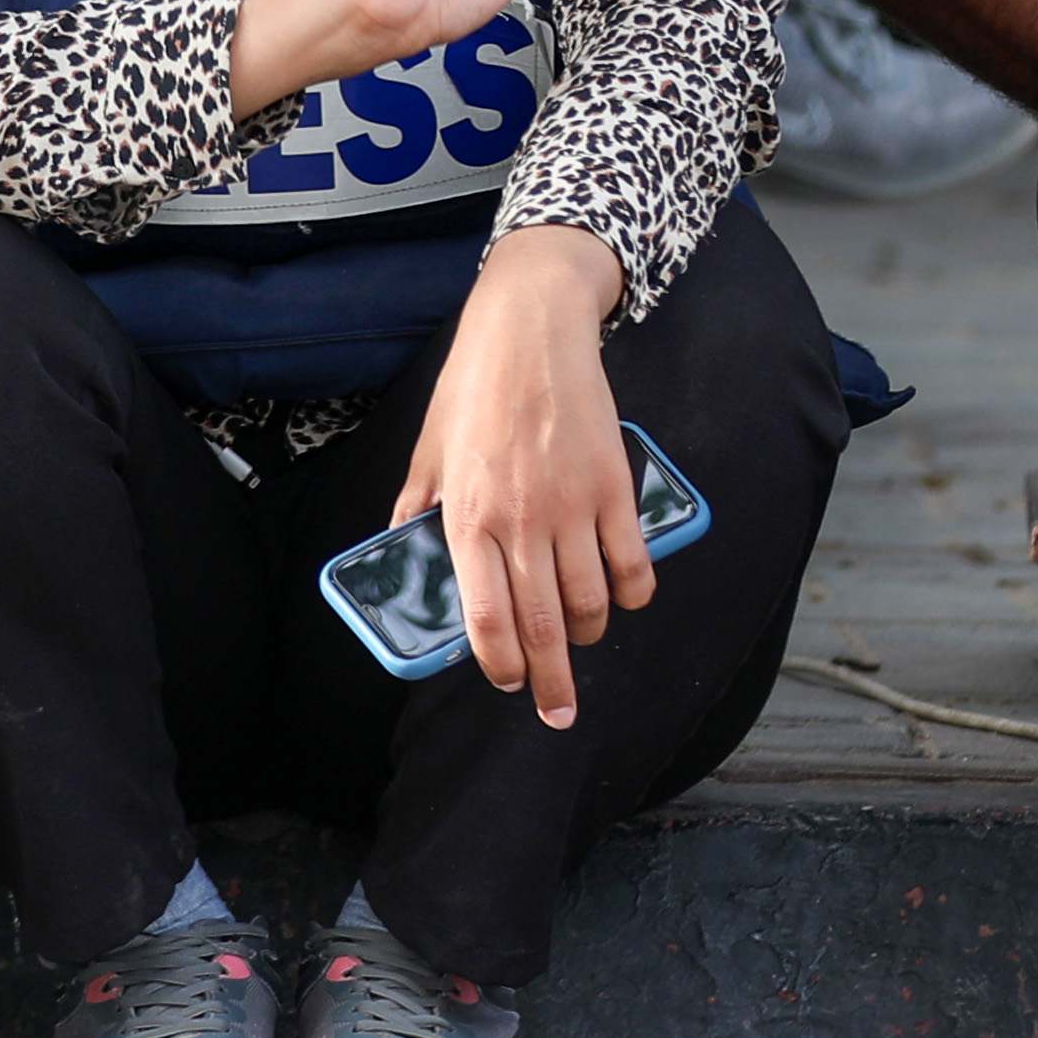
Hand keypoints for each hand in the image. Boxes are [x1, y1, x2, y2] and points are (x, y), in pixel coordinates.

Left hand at [400, 231, 646, 729]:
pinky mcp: (613, 486)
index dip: (498, 663)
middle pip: (542, 625)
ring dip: (589, 632)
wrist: (532, 325)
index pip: (484, 617)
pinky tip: (626, 598)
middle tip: (559, 713)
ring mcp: (572, 506)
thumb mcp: (430, 447)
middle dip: (553, 680)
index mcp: (467, 516)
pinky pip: (633, 562)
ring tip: (583, 638)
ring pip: (591, 601)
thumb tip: (403, 543)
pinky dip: (634, 592)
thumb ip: (418, 503)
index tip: (507, 683)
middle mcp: (520, 520)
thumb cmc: (475, 382)